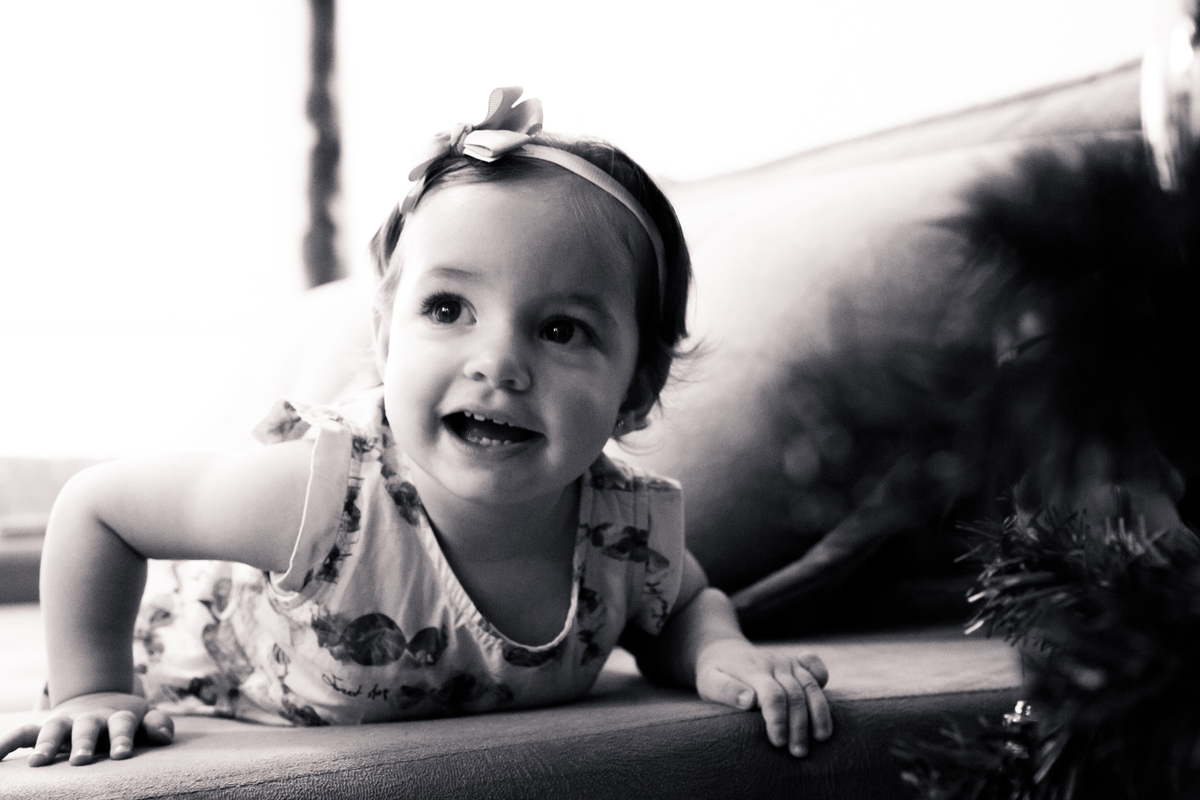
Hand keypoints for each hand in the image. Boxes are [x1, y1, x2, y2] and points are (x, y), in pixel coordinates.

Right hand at [0, 692, 173, 765]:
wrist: (98, 698)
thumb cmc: (126, 718)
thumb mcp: (146, 717)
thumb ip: (158, 724)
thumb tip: (165, 736)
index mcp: (117, 717)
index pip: (122, 725)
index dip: (122, 738)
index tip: (121, 754)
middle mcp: (89, 719)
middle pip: (86, 727)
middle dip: (83, 742)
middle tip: (81, 760)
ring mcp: (65, 723)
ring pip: (53, 729)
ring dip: (46, 743)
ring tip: (38, 763)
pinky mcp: (44, 728)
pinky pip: (23, 733)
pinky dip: (7, 742)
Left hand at [695, 639, 831, 756]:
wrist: (723, 651)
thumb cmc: (714, 674)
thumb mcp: (709, 681)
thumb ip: (726, 690)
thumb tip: (748, 701)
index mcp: (751, 670)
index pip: (771, 694)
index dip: (778, 719)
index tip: (777, 742)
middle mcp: (773, 664)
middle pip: (795, 694)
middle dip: (799, 724)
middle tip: (798, 752)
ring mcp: (787, 663)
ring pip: (810, 686)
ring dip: (818, 713)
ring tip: (821, 738)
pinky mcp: (796, 664)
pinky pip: (817, 670)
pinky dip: (824, 681)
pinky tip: (826, 702)